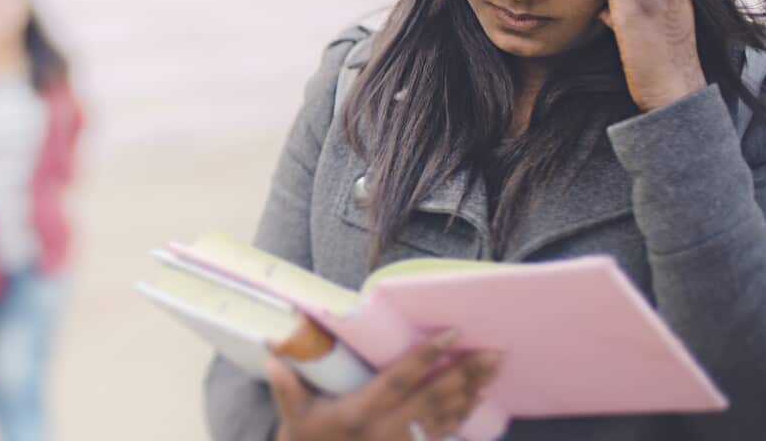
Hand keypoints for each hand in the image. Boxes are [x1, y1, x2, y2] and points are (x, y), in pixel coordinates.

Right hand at [267, 330, 500, 440]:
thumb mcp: (292, 416)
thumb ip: (286, 385)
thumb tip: (270, 352)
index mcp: (359, 414)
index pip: (399, 381)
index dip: (426, 358)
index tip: (452, 334)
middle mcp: (386, 431)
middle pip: (434, 399)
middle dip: (466, 374)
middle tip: (495, 352)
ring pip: (444, 416)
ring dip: (472, 391)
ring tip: (495, 368)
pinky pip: (441, 434)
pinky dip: (463, 415)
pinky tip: (480, 398)